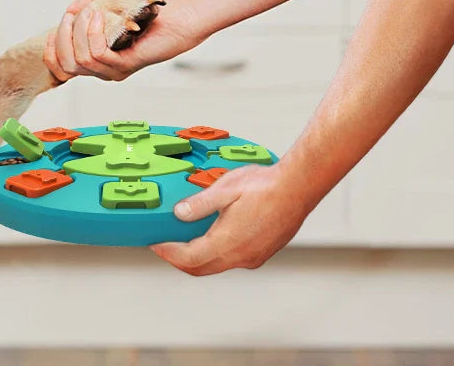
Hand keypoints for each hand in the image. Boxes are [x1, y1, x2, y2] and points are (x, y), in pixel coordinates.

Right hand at [44, 0, 205, 81]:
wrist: (175, 18)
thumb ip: (85, 4)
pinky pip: (97, 54)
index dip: (50, 53)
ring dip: (79, 30)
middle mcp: (102, 70)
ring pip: (80, 59)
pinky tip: (98, 16)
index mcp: (95, 60)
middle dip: (62, 37)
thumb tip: (69, 10)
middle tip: (72, 15)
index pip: (61, 70)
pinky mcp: (125, 65)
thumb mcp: (107, 1)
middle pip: (66, 65)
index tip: (51, 33)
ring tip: (91, 11)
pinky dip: (92, 32)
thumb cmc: (143, 12)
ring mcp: (113, 70)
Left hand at [151, 162, 315, 274]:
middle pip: (201, 268)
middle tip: (164, 247)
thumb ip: (199, 204)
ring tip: (183, 242)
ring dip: (197, 258)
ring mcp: (253, 257)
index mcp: (227, 243)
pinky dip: (215, 255)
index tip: (155, 245)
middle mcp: (240, 256)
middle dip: (178, 260)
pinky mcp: (262, 253)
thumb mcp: (225, 189)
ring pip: (216, 266)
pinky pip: (231, 261)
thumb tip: (179, 214)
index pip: (189, 258)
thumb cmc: (266, 186)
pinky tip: (211, 238)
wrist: (298, 188)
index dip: (168, 253)